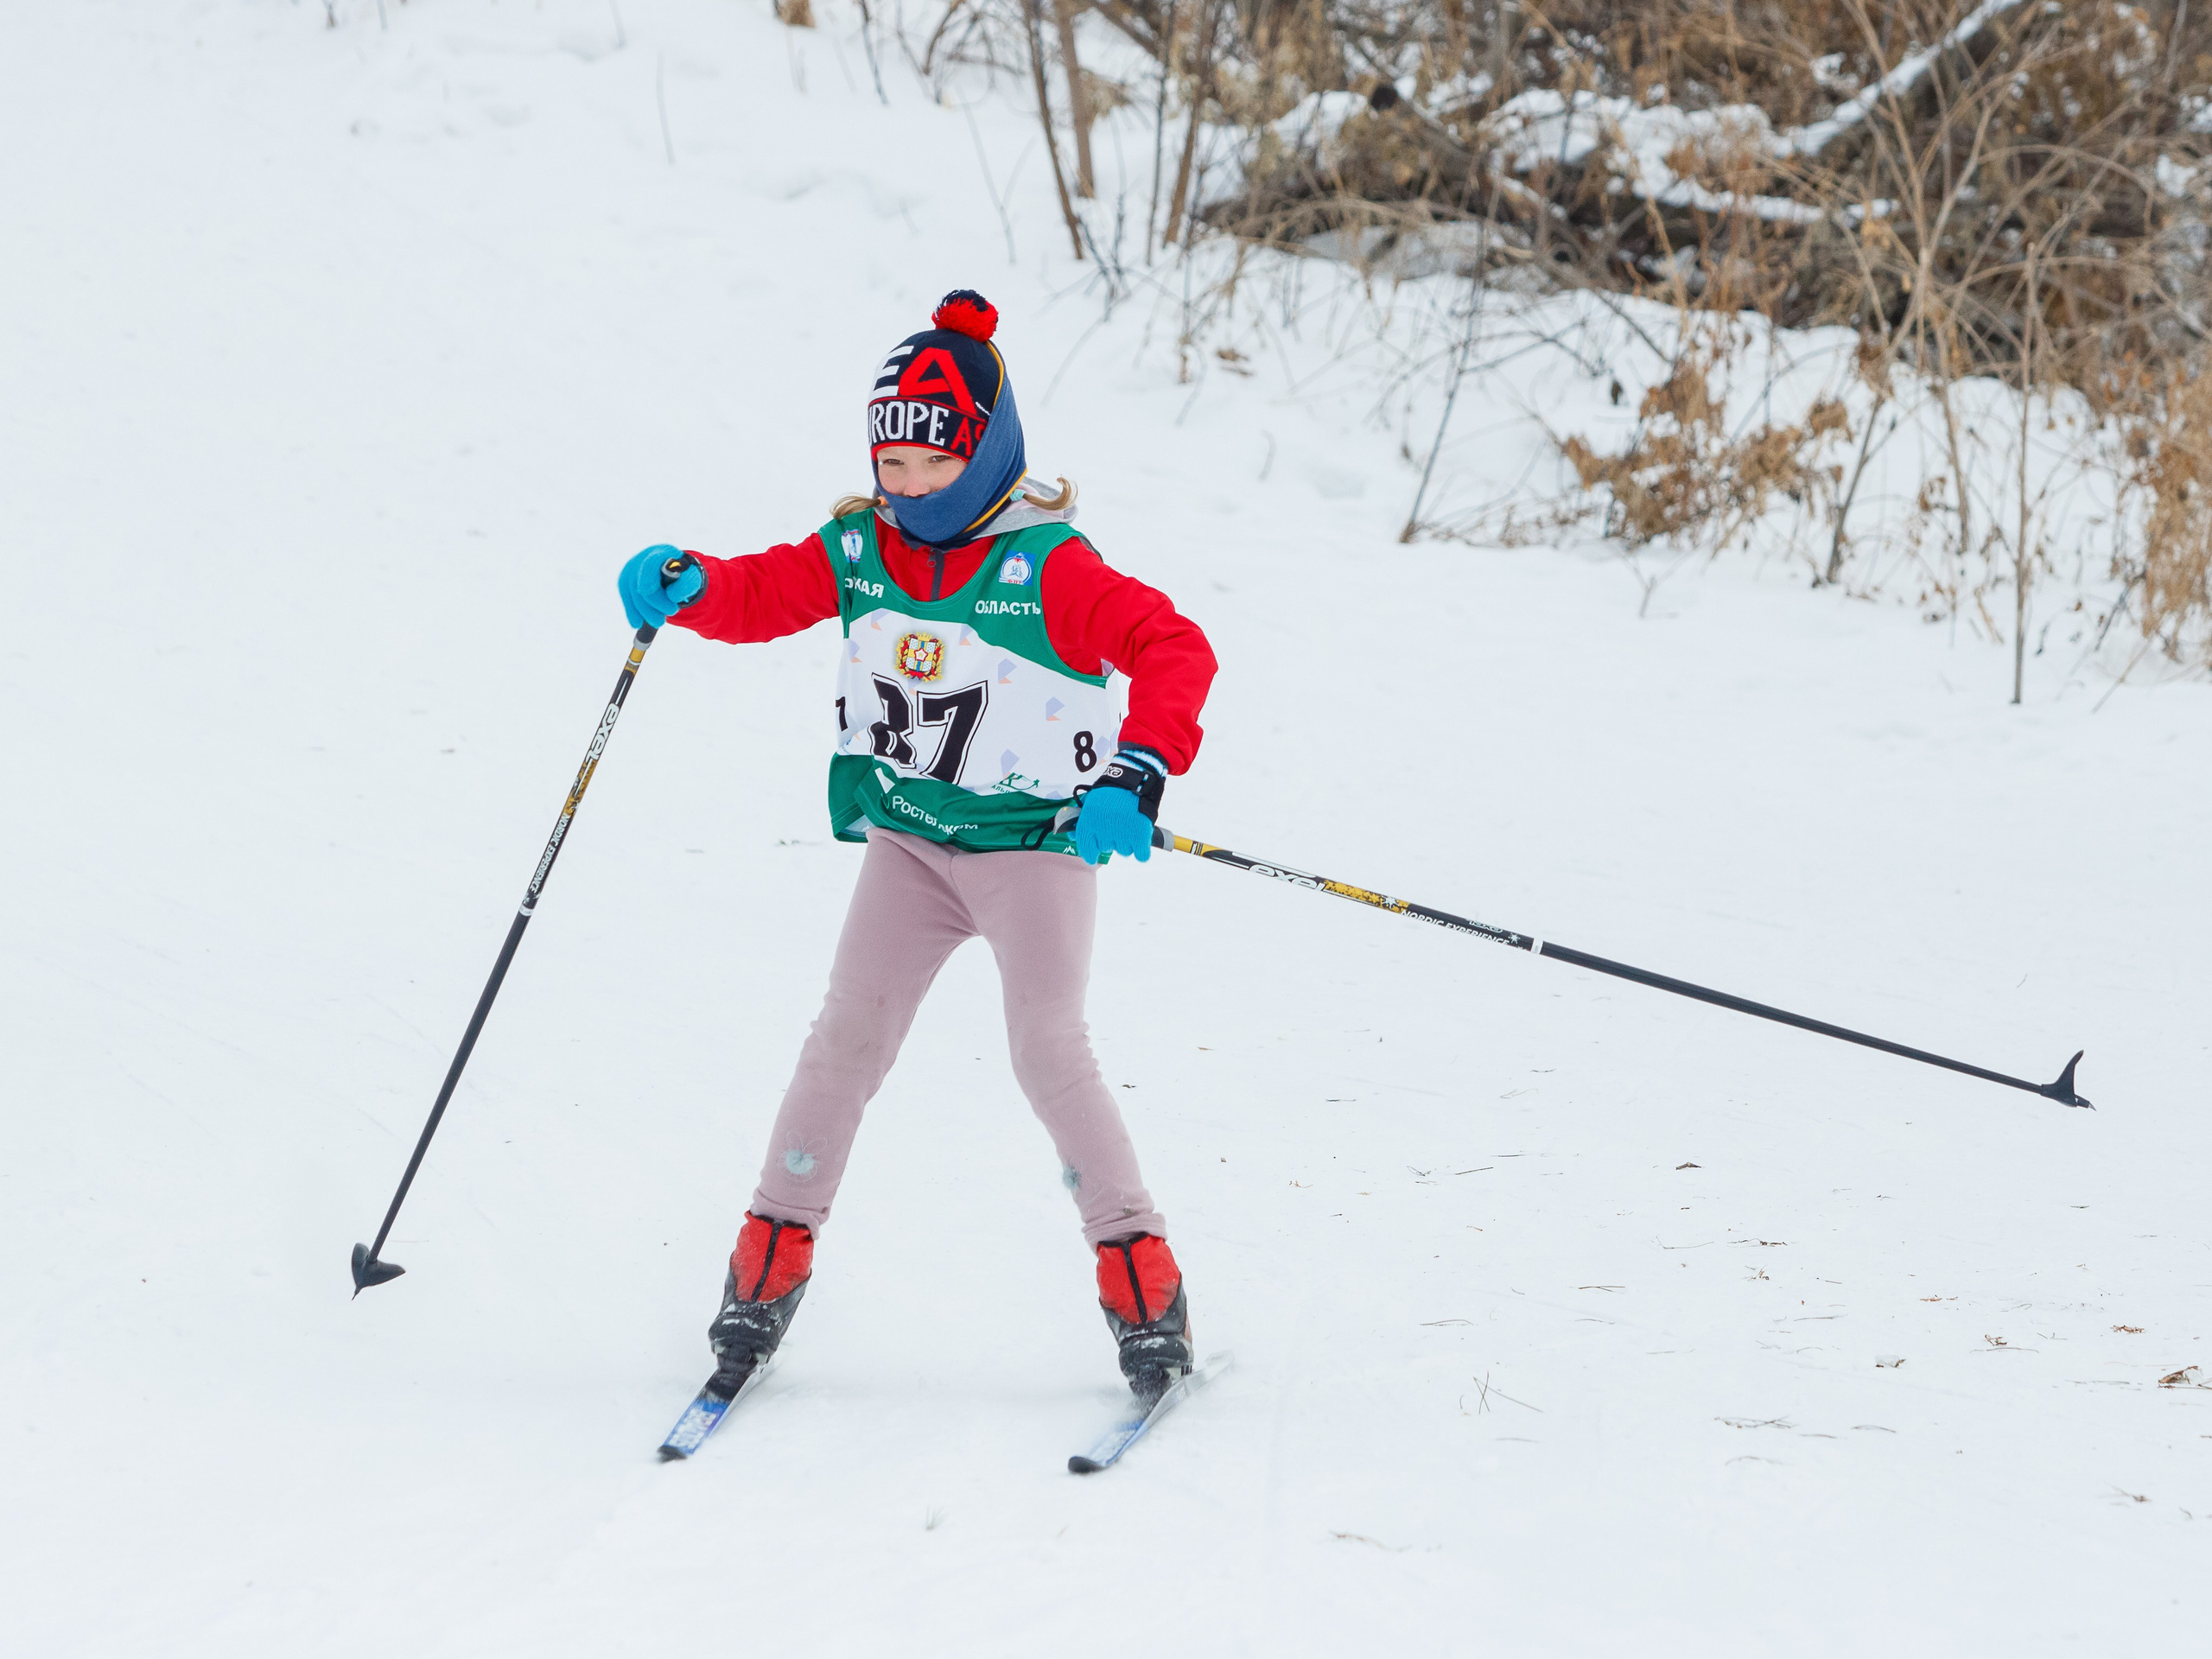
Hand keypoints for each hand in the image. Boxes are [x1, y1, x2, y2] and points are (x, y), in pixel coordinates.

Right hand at [618, 545, 705, 628]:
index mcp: (662, 552)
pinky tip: (636, 623)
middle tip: (663, 619)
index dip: (648, 578)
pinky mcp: (625, 580)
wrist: (672, 573)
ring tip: (657, 622)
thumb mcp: (691, 579)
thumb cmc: (683, 577)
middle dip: (651, 603)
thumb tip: (671, 595)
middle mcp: (643, 557)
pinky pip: (626, 597)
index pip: (650, 563)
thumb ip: (687, 584)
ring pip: (632, 591)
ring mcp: (631, 568)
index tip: (649, 591)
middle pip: (641, 581)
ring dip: (644, 610)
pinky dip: (631, 611)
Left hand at [1072, 747, 1165, 864]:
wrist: (1135, 779)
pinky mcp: (1140, 836)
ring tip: (1130, 827)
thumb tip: (1071, 836)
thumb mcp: (1091, 801)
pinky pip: (1141, 855)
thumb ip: (1081, 820)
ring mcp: (1123, 835)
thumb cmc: (1111, 790)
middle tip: (1117, 827)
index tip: (1092, 858)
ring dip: (1127, 843)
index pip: (1086, 847)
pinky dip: (1142, 852)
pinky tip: (1141, 844)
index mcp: (1089, 822)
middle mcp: (1104, 831)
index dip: (1089, 854)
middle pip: (1107, 848)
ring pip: (1124, 851)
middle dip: (1111, 840)